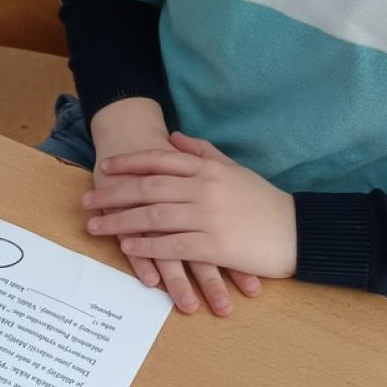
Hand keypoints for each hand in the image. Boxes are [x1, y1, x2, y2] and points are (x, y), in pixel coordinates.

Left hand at [88, 106, 261, 317]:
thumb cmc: (264, 201)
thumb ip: (203, 153)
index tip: (105, 167)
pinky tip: (127, 248)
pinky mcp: (214, 246)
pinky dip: (147, 246)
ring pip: (153, 216)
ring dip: (120, 222)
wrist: (297, 231)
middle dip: (113, 193)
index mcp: (208, 168)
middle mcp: (204, 188)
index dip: (128, 162)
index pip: (160, 159)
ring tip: (96, 226)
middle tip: (88, 200)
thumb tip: (175, 138)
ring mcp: (208, 216)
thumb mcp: (234, 169)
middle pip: (148, 187)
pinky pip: (172, 245)